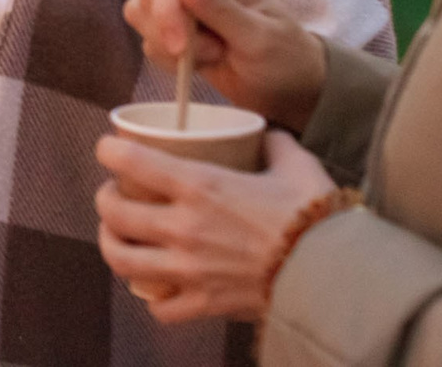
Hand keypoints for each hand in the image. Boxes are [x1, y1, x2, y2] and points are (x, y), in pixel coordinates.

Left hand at [94, 130, 336, 324]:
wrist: (337, 277)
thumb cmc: (316, 217)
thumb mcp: (296, 166)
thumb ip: (275, 144)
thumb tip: (268, 133)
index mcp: (200, 185)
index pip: (130, 161)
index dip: (108, 151)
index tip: (107, 149)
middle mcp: (184, 226)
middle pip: (113, 213)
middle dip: (104, 200)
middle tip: (113, 194)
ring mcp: (189, 269)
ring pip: (122, 260)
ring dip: (112, 245)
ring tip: (119, 237)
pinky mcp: (204, 304)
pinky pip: (160, 307)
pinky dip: (153, 297)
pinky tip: (158, 286)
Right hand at [122, 0, 327, 131]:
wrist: (291, 91)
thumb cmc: (286, 60)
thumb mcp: (260, 38)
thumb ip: (222, 9)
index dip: (168, 9)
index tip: (180, 47)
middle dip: (168, 30)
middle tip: (209, 56)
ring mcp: (183, 8)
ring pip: (141, 12)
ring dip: (164, 44)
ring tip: (207, 59)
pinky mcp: (175, 33)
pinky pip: (147, 38)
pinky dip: (164, 58)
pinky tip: (197, 66)